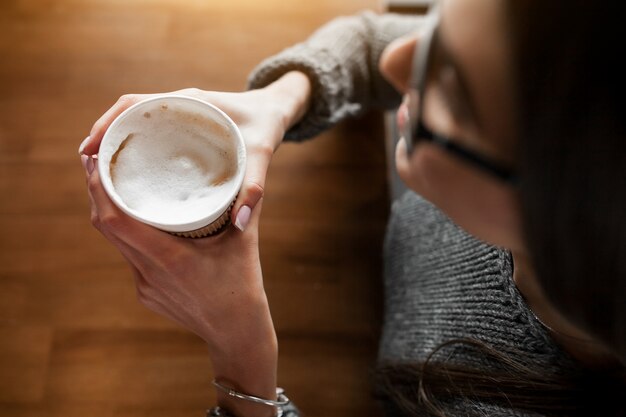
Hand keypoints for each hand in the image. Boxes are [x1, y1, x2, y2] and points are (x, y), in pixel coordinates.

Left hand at [78, 74, 310, 415]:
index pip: (116, 220)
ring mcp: (144, 285)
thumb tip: (244, 168)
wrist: (235, 330)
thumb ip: (244, 204)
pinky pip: (128, 256)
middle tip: (96, 160)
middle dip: (96, 192)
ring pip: (114, 242)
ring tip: (109, 182)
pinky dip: (126, 233)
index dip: (99, 189)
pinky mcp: (145, 292)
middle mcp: (149, 272)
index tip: (96, 161)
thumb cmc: (242, 284)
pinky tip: (135, 219)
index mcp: (169, 258)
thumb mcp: (244, 241)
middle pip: (106, 227)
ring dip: (107, 212)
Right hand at [80, 86, 290, 229]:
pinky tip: (128, 170)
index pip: (136, 104)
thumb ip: (254, 188)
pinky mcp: (181, 125)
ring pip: (136, 123)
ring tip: (99, 173)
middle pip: (128, 114)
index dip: (109, 124)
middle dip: (104, 136)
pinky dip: (134, 146)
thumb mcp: (261, 155)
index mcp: (189, 101)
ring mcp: (177, 113)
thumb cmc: (267, 127)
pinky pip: (149, 132)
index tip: (91, 149)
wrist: (277, 110)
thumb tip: (239, 224)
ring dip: (115, 141)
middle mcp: (178, 104)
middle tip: (88, 167)